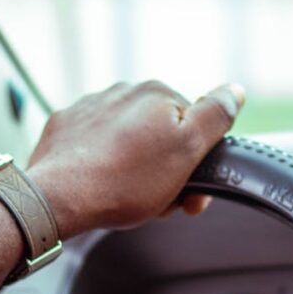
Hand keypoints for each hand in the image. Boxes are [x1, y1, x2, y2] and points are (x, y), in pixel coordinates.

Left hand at [26, 80, 244, 237]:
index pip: (193, 126)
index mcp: (157, 93)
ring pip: (129, 141)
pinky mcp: (66, 126)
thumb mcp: (187, 150)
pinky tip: (102, 185)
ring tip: (128, 198)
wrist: (57, 198)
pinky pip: (96, 145)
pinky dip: (103, 164)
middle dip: (166, 169)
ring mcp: (91, 107)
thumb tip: (235, 90)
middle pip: (160, 134)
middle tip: (160, 203)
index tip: (189, 195)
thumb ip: (215, 115)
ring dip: (136, 168)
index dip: (197, 164)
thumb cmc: (124, 181)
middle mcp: (123, 91)